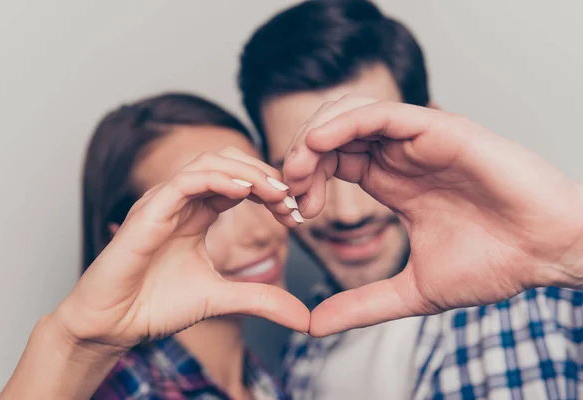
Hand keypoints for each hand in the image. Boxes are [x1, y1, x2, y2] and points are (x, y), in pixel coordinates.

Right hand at [55, 148, 308, 350]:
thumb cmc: (156, 307)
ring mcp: (163, 203)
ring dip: (247, 172)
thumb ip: (261, 299)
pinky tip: (245, 191)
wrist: (112, 327)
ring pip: (208, 162)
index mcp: (196, 214)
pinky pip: (185, 181)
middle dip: (264, 174)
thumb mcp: (222, 299)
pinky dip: (217, 179)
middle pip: (227, 162)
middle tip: (291, 199)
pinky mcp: (148, 212)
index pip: (238, 183)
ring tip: (276, 193)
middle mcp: (180, 201)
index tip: (296, 213)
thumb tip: (305, 319)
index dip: (269, 191)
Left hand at [282, 95, 582, 336]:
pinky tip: (319, 144)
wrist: (548, 253)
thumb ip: (363, 304)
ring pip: (350, 113)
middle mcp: (401, 155)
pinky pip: (381, 112)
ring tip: (300, 170)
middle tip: (288, 191)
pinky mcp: (439, 129)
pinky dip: (344, 122)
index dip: (306, 180)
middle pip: (333, 134)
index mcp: (392, 182)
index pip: (332, 162)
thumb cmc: (495, 263)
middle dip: (300, 156)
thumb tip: (315, 325)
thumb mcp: (412, 290)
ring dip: (315, 136)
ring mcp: (418, 139)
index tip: (296, 214)